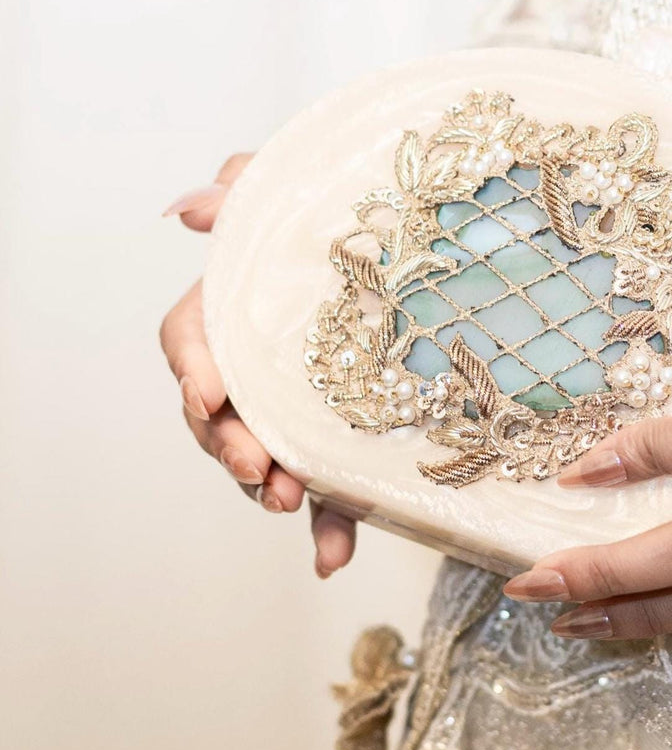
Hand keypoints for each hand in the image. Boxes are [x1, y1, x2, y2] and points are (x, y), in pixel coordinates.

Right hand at [160, 155, 357, 577]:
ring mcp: (290, 409)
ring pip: (261, 458)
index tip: (209, 394)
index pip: (191, 339)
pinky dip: (327, 527)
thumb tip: (191, 209)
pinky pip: (323, 490)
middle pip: (217, 414)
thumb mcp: (291, 197)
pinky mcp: (332, 442)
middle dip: (229, 446)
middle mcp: (253, 365)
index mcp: (235, 309)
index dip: (193, 368)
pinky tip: (333, 557)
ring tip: (291, 504)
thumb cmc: (330, 227)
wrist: (402, 255)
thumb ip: (242, 192)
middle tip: (257, 468)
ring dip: (268, 489)